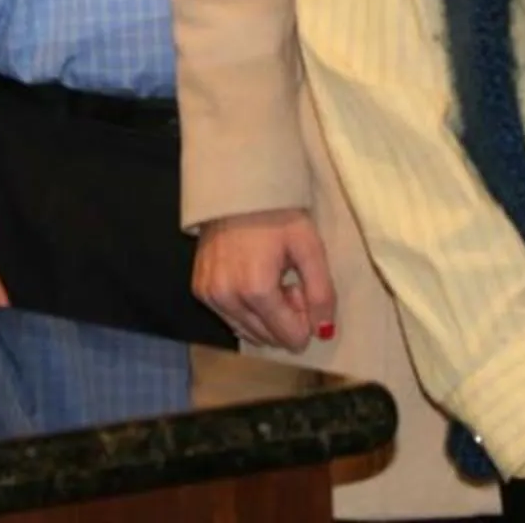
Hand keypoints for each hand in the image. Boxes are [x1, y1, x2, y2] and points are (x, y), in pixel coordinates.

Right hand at [191, 208, 335, 351]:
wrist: (236, 187)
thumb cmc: (277, 214)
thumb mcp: (309, 247)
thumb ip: (321, 293)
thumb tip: (324, 332)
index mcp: (256, 290)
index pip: (289, 336)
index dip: (305, 318)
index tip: (302, 288)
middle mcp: (228, 299)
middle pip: (269, 338)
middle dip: (285, 319)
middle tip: (289, 282)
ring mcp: (210, 296)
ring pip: (248, 332)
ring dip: (266, 317)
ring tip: (271, 279)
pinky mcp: (200, 290)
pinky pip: (230, 318)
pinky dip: (247, 310)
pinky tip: (252, 280)